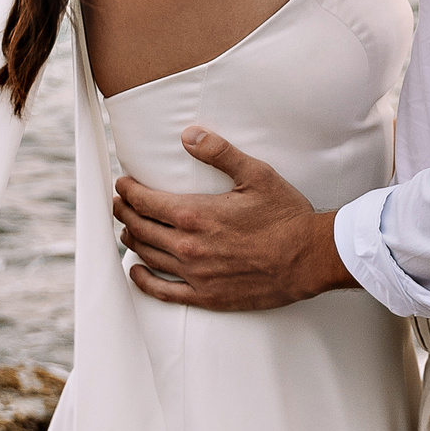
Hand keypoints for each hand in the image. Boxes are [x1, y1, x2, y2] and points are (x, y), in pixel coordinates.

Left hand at [112, 127, 356, 310]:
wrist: (310, 259)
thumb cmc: (286, 216)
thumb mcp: (257, 175)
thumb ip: (219, 153)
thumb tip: (188, 134)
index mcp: (196, 215)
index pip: (145, 201)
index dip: (128, 191)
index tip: (122, 184)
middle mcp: (188, 246)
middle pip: (140, 228)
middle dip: (125, 212)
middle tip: (119, 203)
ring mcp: (195, 274)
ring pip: (147, 256)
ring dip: (131, 239)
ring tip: (127, 229)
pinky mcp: (206, 296)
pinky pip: (162, 291)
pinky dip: (142, 280)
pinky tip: (136, 271)